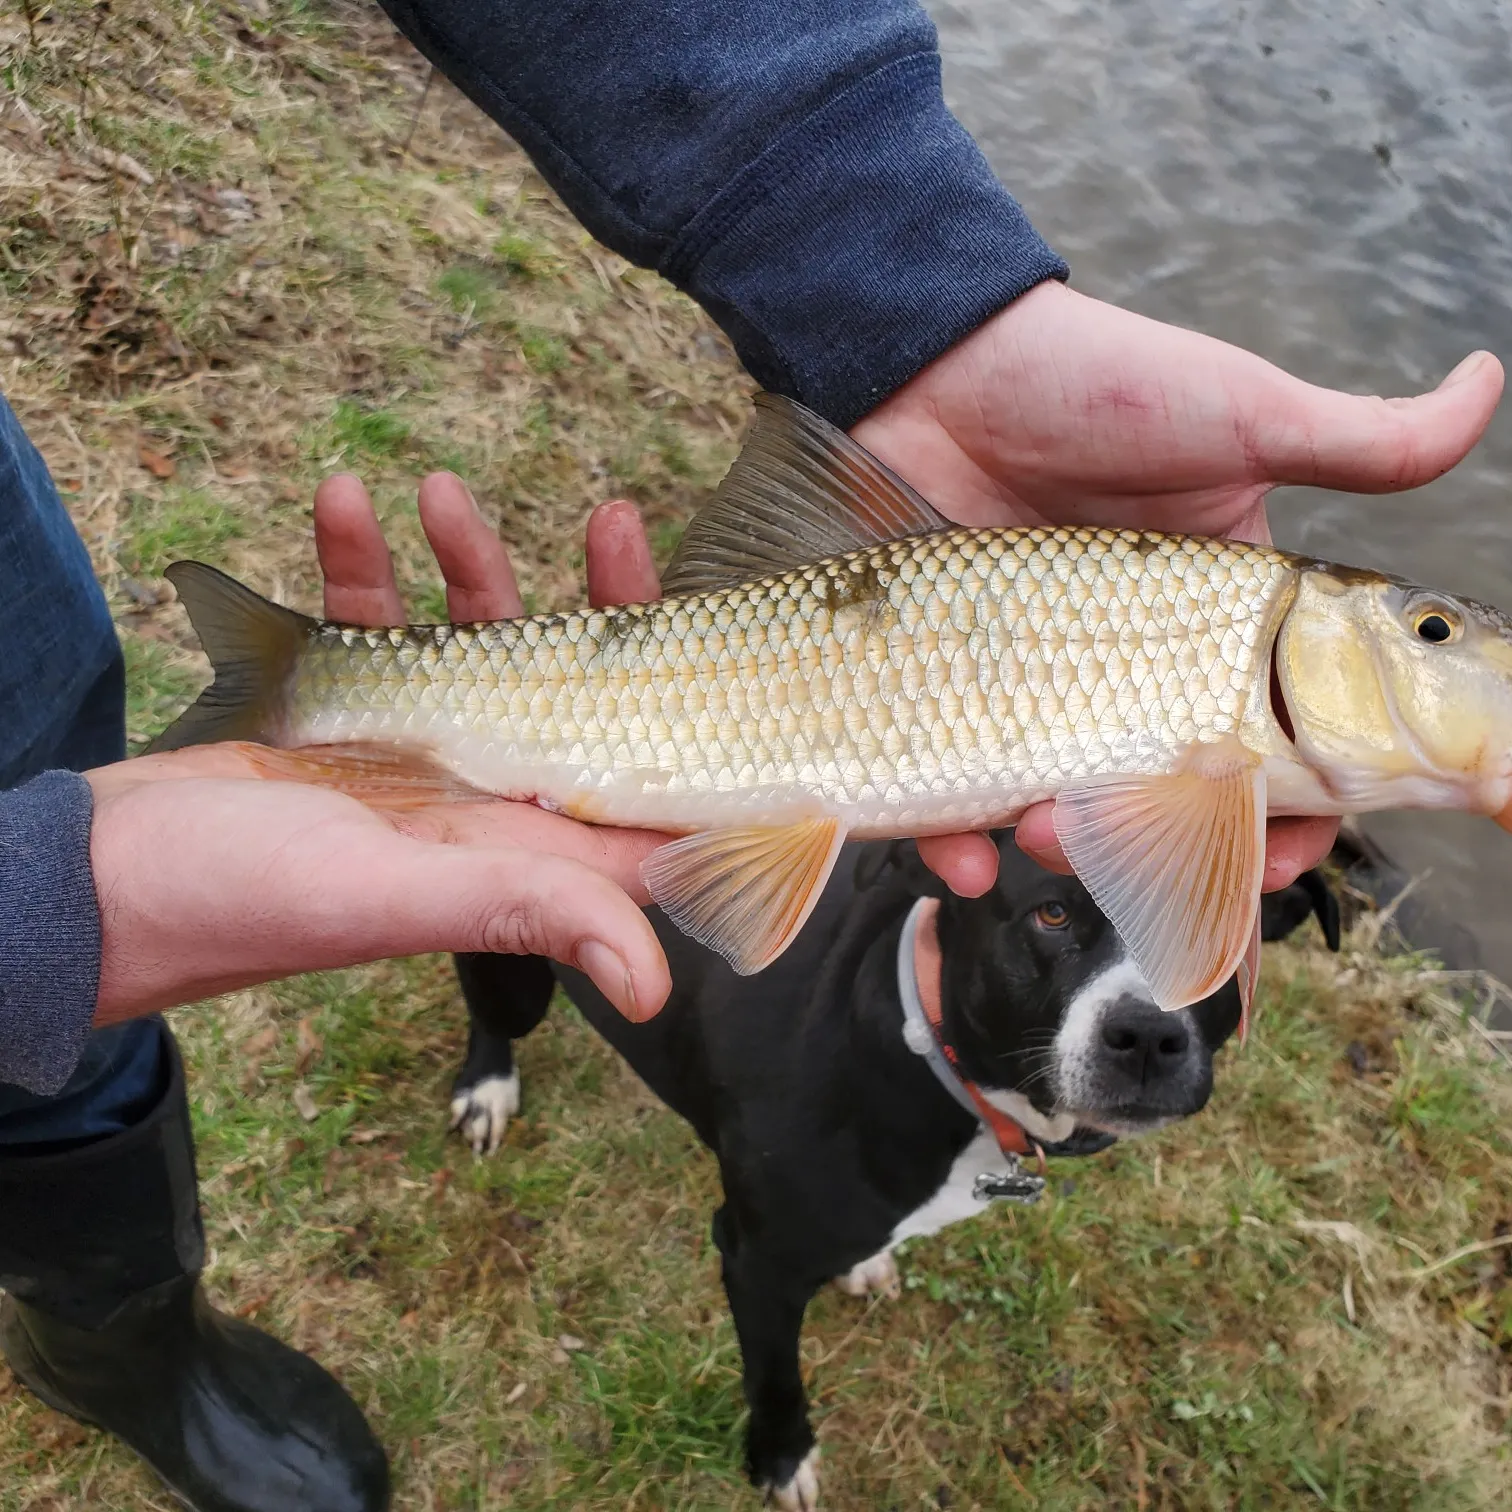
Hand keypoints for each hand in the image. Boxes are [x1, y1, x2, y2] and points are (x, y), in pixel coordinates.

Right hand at [92, 474, 674, 1027]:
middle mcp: (485, 792)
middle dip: (600, 601)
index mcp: (520, 842)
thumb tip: (655, 987)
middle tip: (614, 522)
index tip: (723, 632)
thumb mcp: (396, 894)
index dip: (702, 717)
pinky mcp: (348, 710)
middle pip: (580, 686)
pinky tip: (345, 502)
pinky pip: (373, 621)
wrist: (102, 882)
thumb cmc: (243, 902)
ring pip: (477, 636)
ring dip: (466, 558)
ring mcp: (418, 746)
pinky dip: (359, 563)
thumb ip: (527, 909)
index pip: (646, 785)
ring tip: (437, 491)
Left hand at [848, 281, 1504, 892]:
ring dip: (1061, 848)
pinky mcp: (950, 690)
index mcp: (1219, 623)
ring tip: (1040, 838)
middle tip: (1155, 860)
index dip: (1288, 814)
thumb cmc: (1100, 385)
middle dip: (1169, 849)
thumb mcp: (1240, 413)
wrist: (940, 371)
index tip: (1280, 852)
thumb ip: (1358, 439)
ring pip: (1062, 809)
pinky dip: (955, 839)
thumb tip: (1488, 381)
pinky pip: (953, 789)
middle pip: (1168, 799)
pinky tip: (965, 855)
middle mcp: (1130, 666)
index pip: (1274, 742)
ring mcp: (1034, 684)